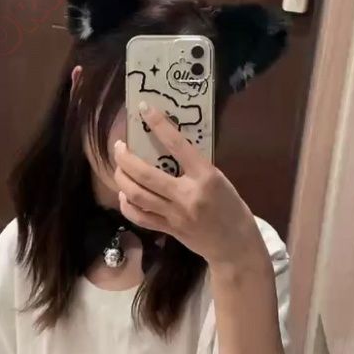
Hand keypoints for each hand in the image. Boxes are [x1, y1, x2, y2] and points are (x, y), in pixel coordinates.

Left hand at [113, 102, 266, 268]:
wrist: (235, 245)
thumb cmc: (231, 207)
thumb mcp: (220, 179)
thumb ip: (196, 167)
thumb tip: (169, 149)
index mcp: (205, 177)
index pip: (178, 145)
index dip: (159, 125)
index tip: (144, 108)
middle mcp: (187, 195)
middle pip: (146, 174)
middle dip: (126, 158)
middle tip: (118, 146)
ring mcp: (175, 215)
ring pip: (137, 195)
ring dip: (122, 179)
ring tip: (118, 167)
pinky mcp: (168, 230)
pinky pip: (140, 217)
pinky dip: (127, 204)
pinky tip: (124, 194)